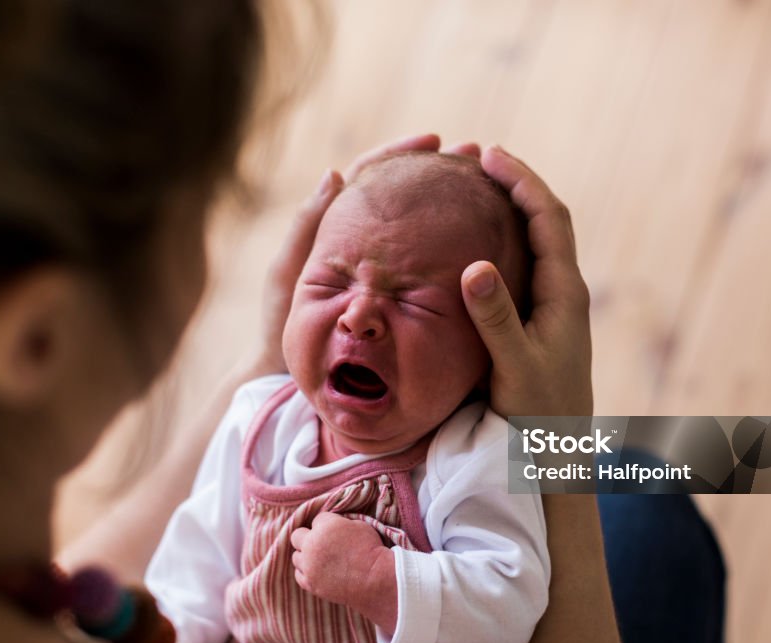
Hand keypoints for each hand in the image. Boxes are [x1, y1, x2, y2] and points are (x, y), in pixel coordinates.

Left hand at [251, 133, 477, 375]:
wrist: (292, 374)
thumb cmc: (283, 324)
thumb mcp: (289, 272)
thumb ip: (307, 226)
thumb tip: (335, 173)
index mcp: (338, 226)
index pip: (373, 175)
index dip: (401, 154)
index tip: (433, 141)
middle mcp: (366, 241)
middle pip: (406, 194)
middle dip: (440, 172)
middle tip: (475, 156)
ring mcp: (385, 268)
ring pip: (421, 228)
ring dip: (453, 204)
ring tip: (488, 188)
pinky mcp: (400, 295)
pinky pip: (429, 265)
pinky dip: (452, 247)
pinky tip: (481, 241)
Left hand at [290, 512, 396, 632]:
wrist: (375, 579)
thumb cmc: (371, 550)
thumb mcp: (359, 525)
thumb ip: (339, 523)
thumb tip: (332, 526)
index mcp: (325, 526)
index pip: (317, 519)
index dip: (328, 524)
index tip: (337, 532)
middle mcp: (312, 544)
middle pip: (297, 535)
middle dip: (308, 537)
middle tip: (322, 543)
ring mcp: (309, 566)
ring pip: (296, 557)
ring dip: (306, 556)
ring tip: (321, 559)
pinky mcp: (310, 583)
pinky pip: (299, 575)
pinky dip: (307, 572)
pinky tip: (319, 571)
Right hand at [460, 145, 592, 416]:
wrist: (559, 454)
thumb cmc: (539, 414)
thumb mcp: (514, 367)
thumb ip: (495, 318)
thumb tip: (474, 266)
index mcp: (565, 293)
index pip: (549, 218)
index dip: (522, 181)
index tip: (488, 154)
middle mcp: (565, 292)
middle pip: (546, 220)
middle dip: (516, 184)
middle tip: (478, 159)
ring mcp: (555, 306)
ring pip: (537, 241)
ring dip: (512, 208)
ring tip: (477, 188)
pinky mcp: (541, 321)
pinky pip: (525, 264)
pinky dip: (504, 240)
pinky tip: (477, 243)